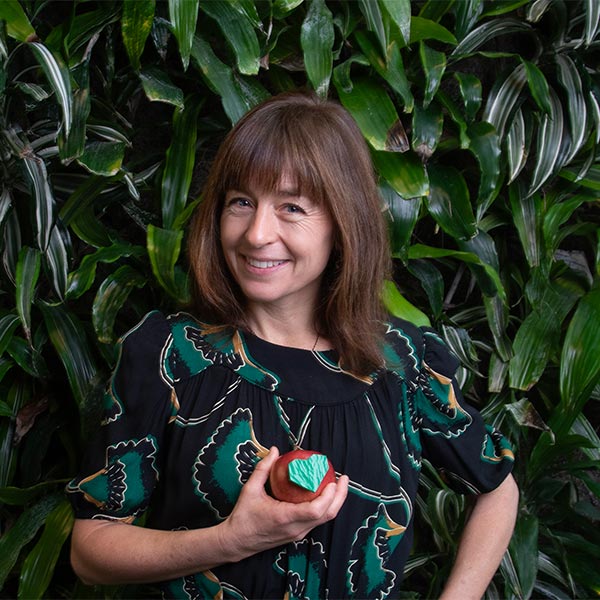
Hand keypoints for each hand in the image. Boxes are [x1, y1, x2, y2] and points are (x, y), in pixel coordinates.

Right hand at [218, 447, 348, 561]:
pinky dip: (325, 507)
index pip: (315, 510)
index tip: (333, 480)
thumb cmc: (242, 516)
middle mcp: (295, 528)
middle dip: (340, 496)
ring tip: (337, 483)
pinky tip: (324, 493)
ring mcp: (298, 533)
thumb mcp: (250, 489)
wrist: (237, 542)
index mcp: (285, 517)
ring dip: (334, 502)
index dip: (328, 496)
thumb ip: (263, 469)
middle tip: (343, 478)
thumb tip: (275, 450)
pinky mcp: (297, 534)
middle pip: (327, 515)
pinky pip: (317, 521)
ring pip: (324, 519)